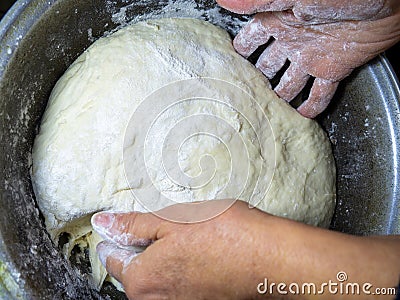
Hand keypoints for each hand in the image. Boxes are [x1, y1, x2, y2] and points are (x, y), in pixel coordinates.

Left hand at [92, 200, 399, 298]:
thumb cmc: (224, 234)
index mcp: (143, 280)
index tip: (121, 226)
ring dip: (163, 260)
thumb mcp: (172, 219)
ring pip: (158, 281)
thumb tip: (102, 223)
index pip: (114, 259)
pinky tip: (199, 252)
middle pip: (136, 274)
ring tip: (184, 239)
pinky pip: (178, 286)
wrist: (271, 259)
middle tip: (161, 228)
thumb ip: (133, 224)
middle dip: (142, 250)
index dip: (116, 237)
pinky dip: (181, 270)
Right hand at [217, 0, 399, 117]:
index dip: (238, 54)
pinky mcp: (333, 69)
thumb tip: (224, 1)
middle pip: (267, 66)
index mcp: (279, 19)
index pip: (250, 40)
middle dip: (256, 81)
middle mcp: (292, 40)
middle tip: (243, 99)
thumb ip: (257, 0)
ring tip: (266, 114)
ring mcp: (311, 56)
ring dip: (280, 97)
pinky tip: (300, 118)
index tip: (227, 71)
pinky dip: (311, 107)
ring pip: (289, 83)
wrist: (385, 1)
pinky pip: (319, 94)